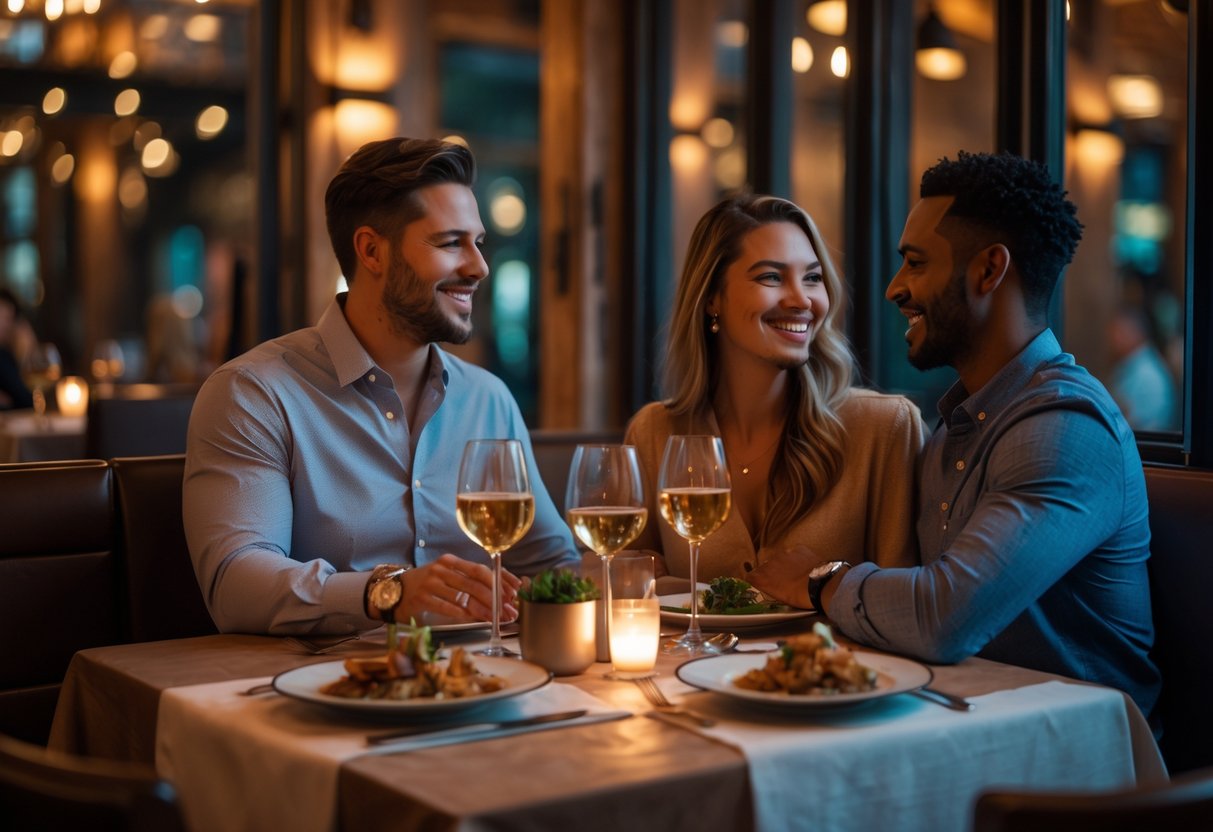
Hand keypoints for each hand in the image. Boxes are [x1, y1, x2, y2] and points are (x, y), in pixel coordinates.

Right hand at [396, 553, 520, 623]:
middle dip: (494, 597)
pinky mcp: (421, 597)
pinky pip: (445, 606)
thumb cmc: (426, 585)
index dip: (500, 579)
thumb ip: (468, 583)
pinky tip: (471, 619)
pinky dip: (460, 613)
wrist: (394, 591)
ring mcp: (431, 582)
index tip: (514, 591)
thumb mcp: (447, 578)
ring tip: (494, 618)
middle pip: (475, 582)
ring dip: (481, 608)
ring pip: (463, 595)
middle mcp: (442, 568)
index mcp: (451, 561)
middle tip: (506, 610)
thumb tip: (498, 596)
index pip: (481, 569)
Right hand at [746, 544, 821, 608]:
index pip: (750, 576)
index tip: (761, 583)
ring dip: (783, 564)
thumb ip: (768, 587)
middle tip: (782, 580)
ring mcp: (783, 553)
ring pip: (779, 557)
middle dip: (771, 571)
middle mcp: (769, 562)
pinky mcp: (797, 548)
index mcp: (761, 577)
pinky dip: (796, 558)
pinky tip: (803, 566)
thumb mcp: (779, 597)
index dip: (756, 580)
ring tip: (794, 573)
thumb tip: (765, 583)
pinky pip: (793, 552)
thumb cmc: (799, 597)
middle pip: (765, 566)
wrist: (820, 586)